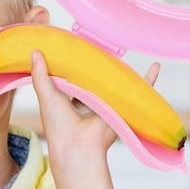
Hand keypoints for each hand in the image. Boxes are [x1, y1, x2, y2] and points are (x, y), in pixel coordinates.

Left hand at [30, 49, 159, 163]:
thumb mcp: (45, 95)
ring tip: (123, 50)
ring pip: (114, 83)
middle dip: (98, 64)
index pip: (73, 77)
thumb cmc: (58, 124)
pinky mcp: (119, 108)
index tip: (75, 45)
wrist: (76, 146)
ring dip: (120, 70)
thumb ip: (39, 74)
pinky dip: (148, 80)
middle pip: (95, 79)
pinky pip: (137, 92)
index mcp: (69, 99)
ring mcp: (105, 104)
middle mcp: (87, 102)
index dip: (74, 63)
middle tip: (100, 42)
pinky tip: (155, 67)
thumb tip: (35, 52)